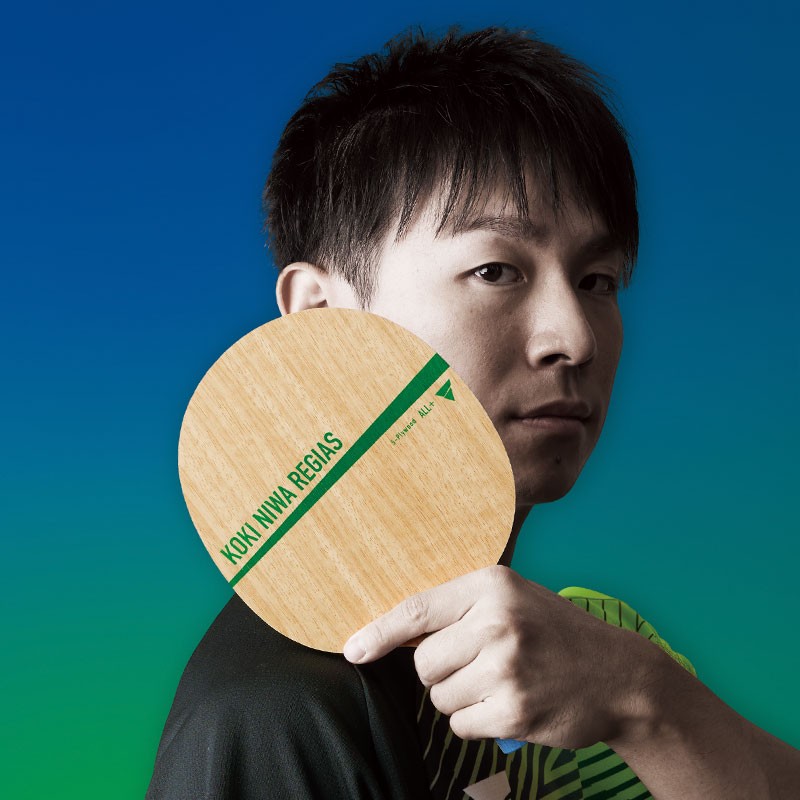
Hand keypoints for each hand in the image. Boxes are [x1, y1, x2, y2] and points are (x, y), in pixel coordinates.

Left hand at [343, 565, 658, 749]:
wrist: (620, 675)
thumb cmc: (556, 633)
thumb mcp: (512, 599)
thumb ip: (459, 608)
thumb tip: (395, 631)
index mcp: (491, 585)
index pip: (417, 610)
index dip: (379, 632)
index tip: (353, 649)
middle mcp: (497, 622)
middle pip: (424, 663)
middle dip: (441, 671)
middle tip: (480, 663)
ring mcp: (507, 669)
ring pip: (440, 697)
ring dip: (461, 698)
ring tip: (501, 682)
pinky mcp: (515, 712)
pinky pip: (462, 726)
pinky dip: (478, 721)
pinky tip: (510, 704)